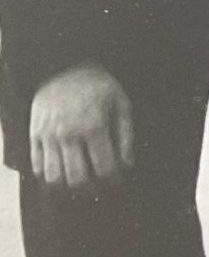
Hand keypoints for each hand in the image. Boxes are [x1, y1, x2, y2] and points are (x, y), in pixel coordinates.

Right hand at [29, 63, 133, 188]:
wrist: (64, 66)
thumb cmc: (98, 86)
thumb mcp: (122, 104)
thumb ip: (126, 136)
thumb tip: (127, 164)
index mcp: (93, 126)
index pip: (104, 168)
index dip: (113, 180)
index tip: (118, 181)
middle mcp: (68, 134)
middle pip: (76, 178)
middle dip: (91, 189)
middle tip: (100, 187)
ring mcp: (48, 135)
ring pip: (53, 177)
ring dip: (68, 187)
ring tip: (81, 184)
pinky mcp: (34, 134)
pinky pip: (36, 166)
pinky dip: (48, 176)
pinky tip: (63, 173)